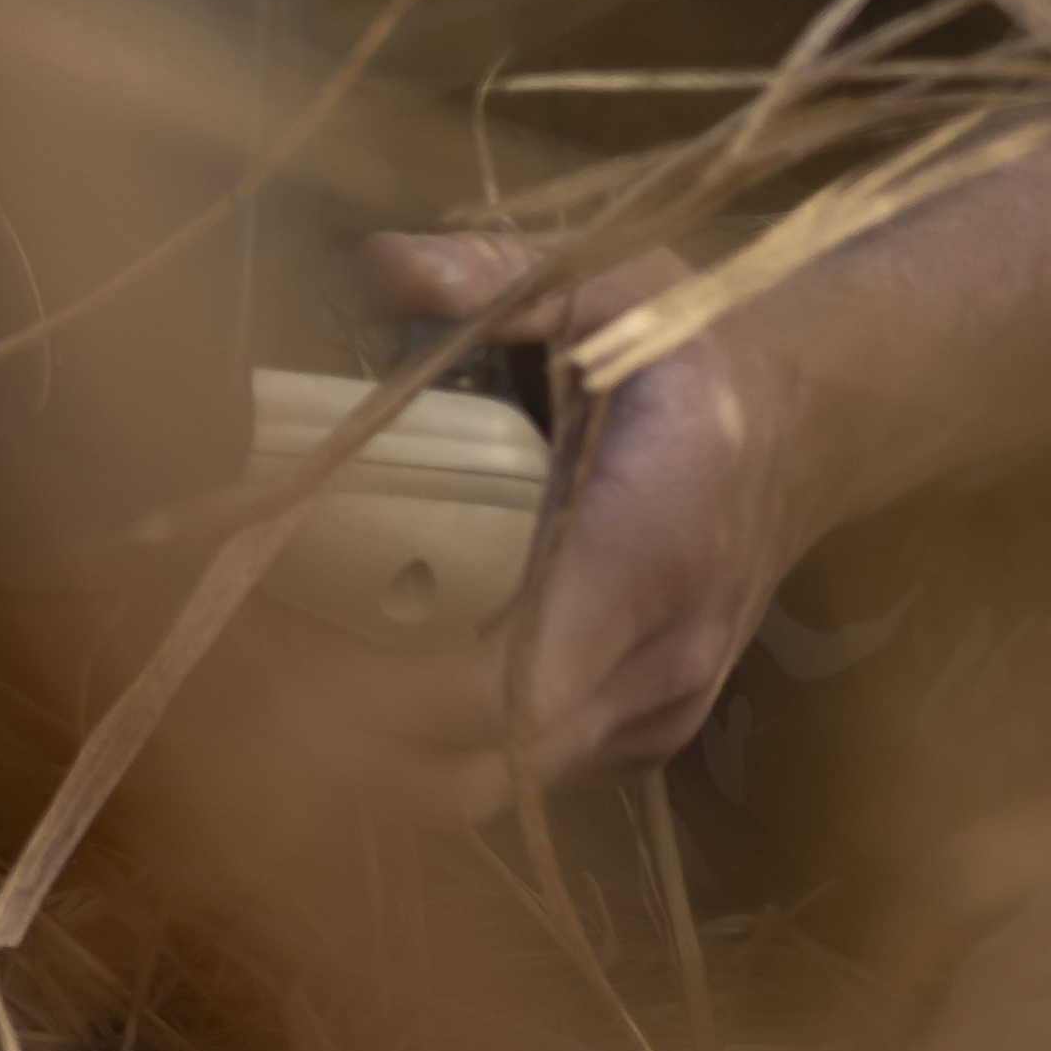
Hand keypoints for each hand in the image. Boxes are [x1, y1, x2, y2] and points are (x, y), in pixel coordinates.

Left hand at [228, 230, 810, 822]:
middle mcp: (661, 657)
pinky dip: (425, 751)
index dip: (374, 701)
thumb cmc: (699, 352)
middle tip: (229, 680)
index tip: (271, 654)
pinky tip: (350, 688)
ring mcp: (658, 710)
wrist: (821, 424)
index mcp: (649, 554)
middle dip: (340, 751)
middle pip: (477, 770)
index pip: (500, 690)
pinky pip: (518, 772)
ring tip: (265, 689)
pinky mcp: (642, 731)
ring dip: (370, 762)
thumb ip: (499, 274)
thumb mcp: (612, 281)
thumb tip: (378, 262)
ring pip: (489, 788)